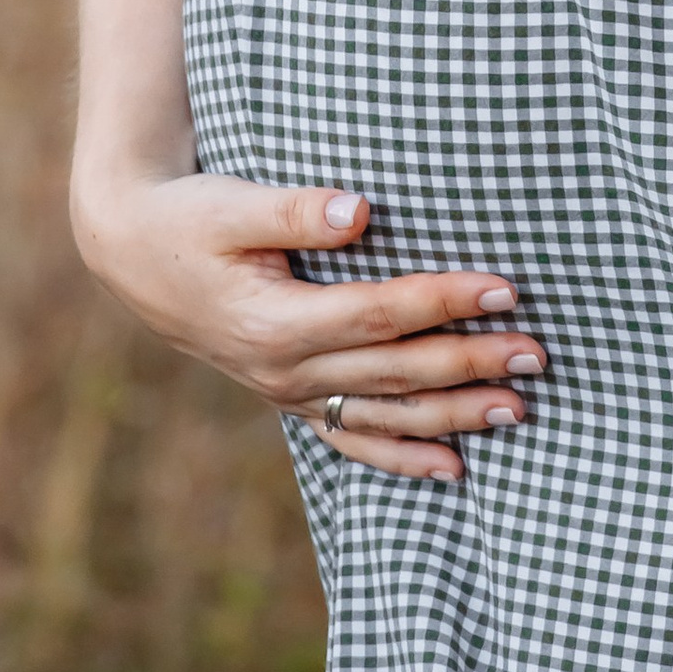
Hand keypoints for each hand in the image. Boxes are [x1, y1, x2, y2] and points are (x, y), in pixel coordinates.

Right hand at [71, 168, 544, 485]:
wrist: (134, 253)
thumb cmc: (190, 217)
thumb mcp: (232, 203)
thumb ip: (295, 209)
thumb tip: (359, 209)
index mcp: (276, 321)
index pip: (381, 313)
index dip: (445, 299)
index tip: (505, 286)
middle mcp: (286, 369)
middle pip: (397, 371)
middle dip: (471, 363)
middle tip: (538, 353)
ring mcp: (288, 391)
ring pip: (386, 415)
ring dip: (456, 414)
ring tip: (521, 409)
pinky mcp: (290, 395)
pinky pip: (353, 438)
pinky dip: (404, 456)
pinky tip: (455, 468)